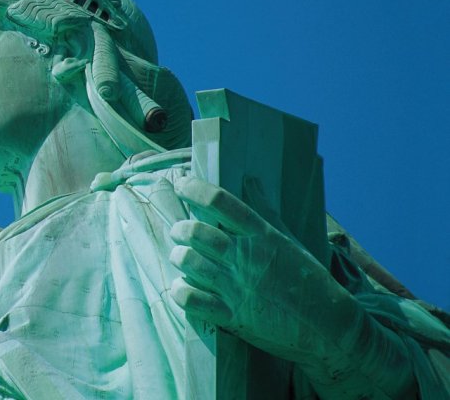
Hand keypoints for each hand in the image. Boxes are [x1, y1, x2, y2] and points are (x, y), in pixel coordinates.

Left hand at [169, 176, 357, 363]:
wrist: (329, 325)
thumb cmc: (307, 278)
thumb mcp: (287, 239)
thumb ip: (264, 210)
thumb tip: (250, 181)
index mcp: (260, 235)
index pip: (220, 201)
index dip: (194, 188)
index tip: (181, 183)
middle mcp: (245, 258)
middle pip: (196, 232)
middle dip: (180, 229)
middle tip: (179, 231)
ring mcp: (237, 288)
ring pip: (189, 262)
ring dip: (179, 257)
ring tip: (182, 257)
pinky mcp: (232, 316)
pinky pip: (192, 300)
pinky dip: (181, 292)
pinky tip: (184, 288)